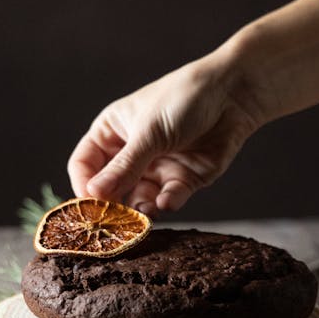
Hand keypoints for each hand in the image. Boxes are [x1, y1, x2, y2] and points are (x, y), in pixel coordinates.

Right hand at [67, 54, 262, 214]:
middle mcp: (131, 153)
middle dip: (112, 205)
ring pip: (138, 200)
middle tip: (114, 222)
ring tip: (144, 213)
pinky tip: (167, 201)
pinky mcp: (183, 180)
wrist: (233, 95)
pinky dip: (167, 203)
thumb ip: (124, 167)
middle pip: (110, 188)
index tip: (89, 205)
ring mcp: (156, 168)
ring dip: (140, 209)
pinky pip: (168, 200)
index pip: (84, 164)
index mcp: (112, 132)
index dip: (84, 185)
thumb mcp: (149, 132)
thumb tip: (94, 195)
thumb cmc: (184, 99)